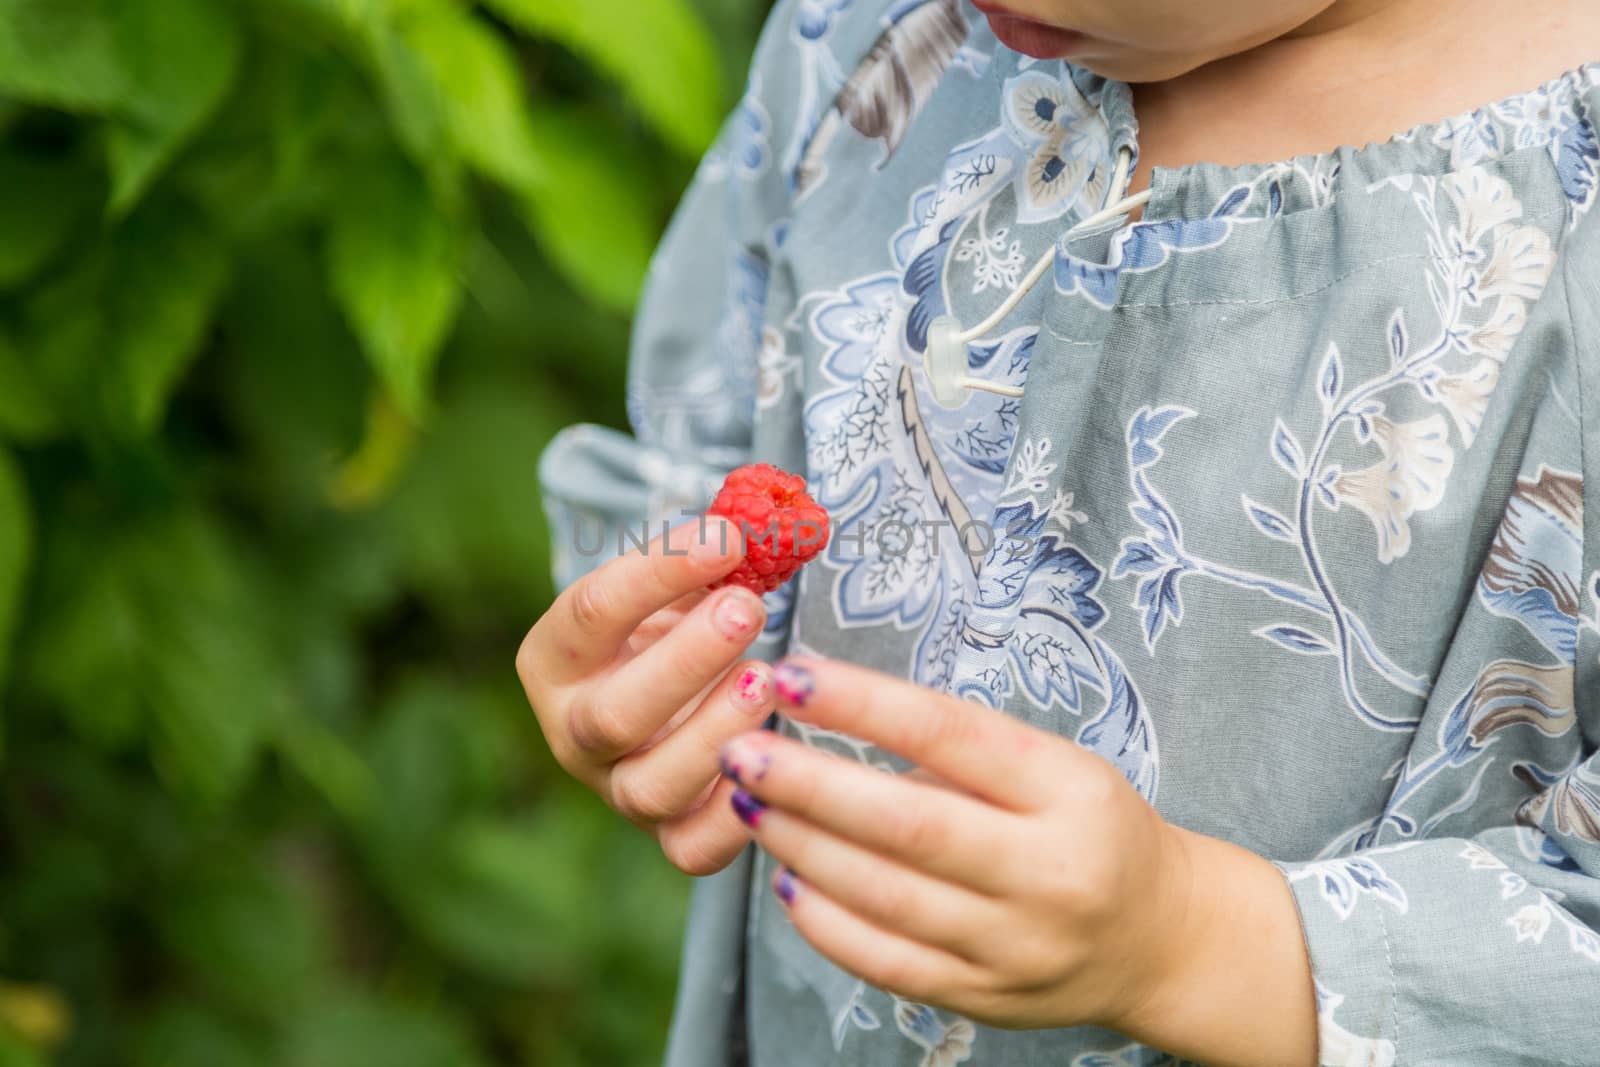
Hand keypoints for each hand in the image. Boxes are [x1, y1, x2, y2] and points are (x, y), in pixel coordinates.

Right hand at [516, 516, 775, 875]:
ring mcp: (616, 790)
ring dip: (714, 734)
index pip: (592, 613)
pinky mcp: (666, 836)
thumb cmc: (678, 622)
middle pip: (614, 714)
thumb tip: (758, 523)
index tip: (727, 537)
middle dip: (685, 661)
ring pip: (650, 787)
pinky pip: (692, 849)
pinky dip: (735, 816)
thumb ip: (708, 556)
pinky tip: (776, 756)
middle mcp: (573, 731)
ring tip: (766, 679)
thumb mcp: (680, 583)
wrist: (674, 691)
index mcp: (556, 657)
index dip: (658, 572)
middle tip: (747, 608)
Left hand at [720, 657, 1317, 1064]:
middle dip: (809, 784)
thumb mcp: (1052, 766)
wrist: (1161, 939)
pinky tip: (787, 875)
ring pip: (886, 897)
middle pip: (908, 824)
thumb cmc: (1090, 826)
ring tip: (746, 802)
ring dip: (801, 846)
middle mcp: (1048, 872)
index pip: (948, 734)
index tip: (791, 673)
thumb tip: (830, 718)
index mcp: (1068, 791)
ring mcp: (1016, 946)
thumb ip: (957, 754)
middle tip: (740, 749)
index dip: (861, 702)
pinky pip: (886, 963)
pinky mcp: (985, 999)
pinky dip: (824, 920)